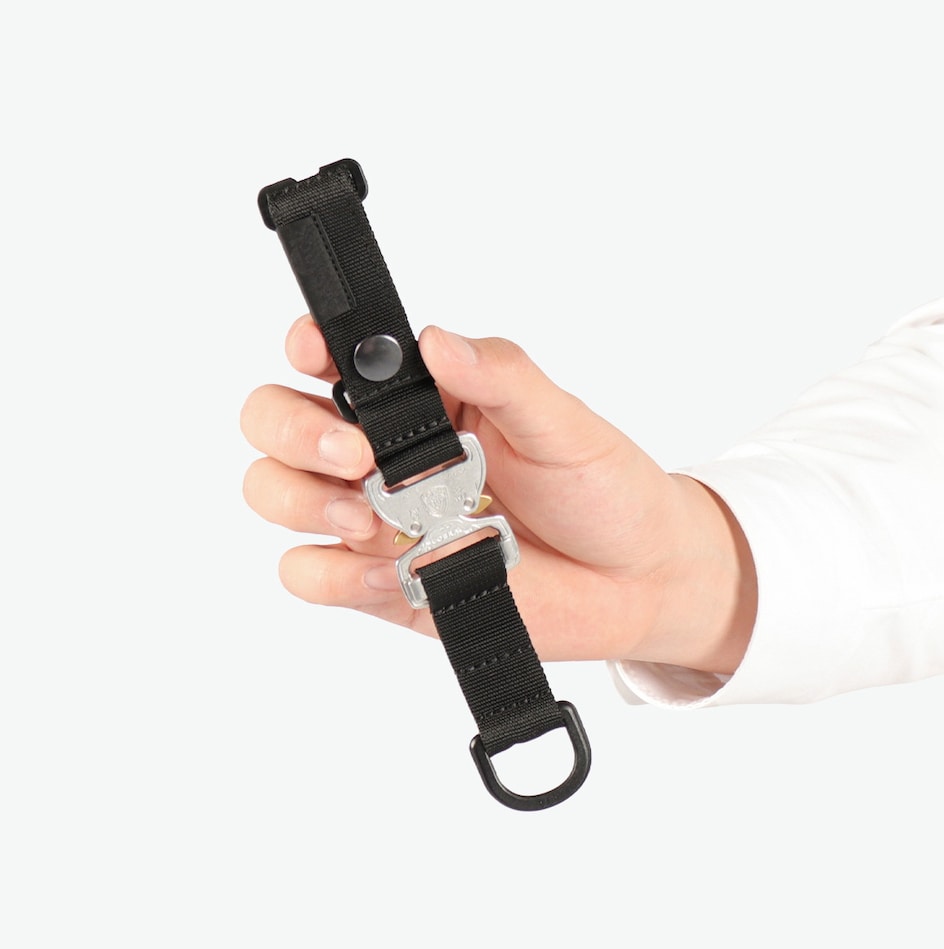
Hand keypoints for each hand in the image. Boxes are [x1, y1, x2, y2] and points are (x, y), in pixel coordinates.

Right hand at [240, 315, 756, 673]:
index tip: (315, 354)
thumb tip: (439, 339)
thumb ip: (502, 377)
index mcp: (424, 399)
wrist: (636, 583)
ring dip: (303, 502)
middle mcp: (386, 453)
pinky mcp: (382, 582)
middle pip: (276, 423)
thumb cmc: (603, 491)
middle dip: (294, 432)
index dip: (305, 348)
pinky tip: (390, 571)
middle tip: (354, 454)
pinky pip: (310, 576)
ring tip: (371, 518)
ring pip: (276, 495)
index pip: (333, 359)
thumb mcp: (563, 424)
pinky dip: (332, 575)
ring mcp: (377, 519)